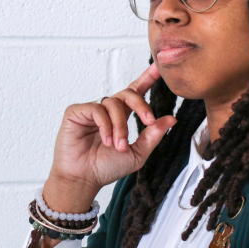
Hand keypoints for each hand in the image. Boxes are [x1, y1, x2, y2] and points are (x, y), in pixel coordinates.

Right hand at [48, 63, 176, 192]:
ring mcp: (92, 110)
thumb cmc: (107, 167)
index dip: (148, 77)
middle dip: (142, 105)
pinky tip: (106, 140)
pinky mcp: (76, 112)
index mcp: (123, 115)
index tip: (160, 67)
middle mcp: (108, 109)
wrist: (84, 180)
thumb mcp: (137, 153)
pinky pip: (96, 109)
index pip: (136, 91)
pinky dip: (105, 125)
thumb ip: (153, 135)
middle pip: (129, 92)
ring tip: (118, 145)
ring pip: (114, 103)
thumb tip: (172, 119)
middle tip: (148, 121)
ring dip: (120, 126)